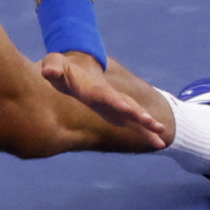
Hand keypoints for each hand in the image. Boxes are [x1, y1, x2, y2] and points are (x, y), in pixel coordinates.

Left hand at [39, 51, 167, 149]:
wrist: (77, 68)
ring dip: (148, 126)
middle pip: (127, 107)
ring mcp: (116, 104)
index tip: (129, 110)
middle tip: (154, 124)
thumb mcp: (56, 65)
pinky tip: (160, 143)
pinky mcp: (117, 112)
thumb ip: (53, 67)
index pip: (107, 97)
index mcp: (95, 89)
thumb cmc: (63, 69)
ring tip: (162, 139)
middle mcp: (110, 97)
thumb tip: (47, 71)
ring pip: (135, 116)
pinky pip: (134, 123)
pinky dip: (146, 132)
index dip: (117, 103)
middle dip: (140, 116)